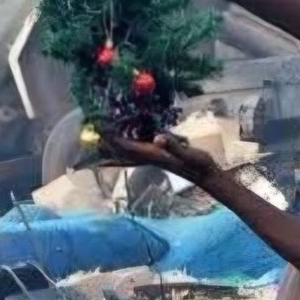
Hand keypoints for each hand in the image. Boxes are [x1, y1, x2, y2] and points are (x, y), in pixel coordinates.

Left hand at [100, 132, 218, 183]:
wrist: (206, 175)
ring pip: (127, 151)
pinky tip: (128, 135)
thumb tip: (159, 137)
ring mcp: (154, 156)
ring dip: (114, 143)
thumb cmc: (199, 164)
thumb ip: (174, 145)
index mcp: (152, 154)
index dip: (111, 136)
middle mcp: (149, 156)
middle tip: (93, 128)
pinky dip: (128, 142)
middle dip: (107, 141)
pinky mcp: (160, 154)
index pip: (126, 145)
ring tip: (102, 133)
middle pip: (121, 150)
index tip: (99, 125)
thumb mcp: (188, 153)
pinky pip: (138, 148)